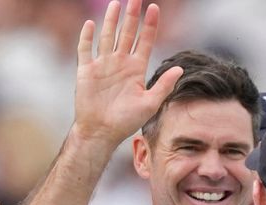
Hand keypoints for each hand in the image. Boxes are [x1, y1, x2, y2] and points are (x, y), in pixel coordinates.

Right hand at [71, 0, 182, 147]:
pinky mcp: (86, 71)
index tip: (154, 8)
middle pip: (127, 33)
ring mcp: (103, 65)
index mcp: (136, 69)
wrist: (102, 132)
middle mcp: (120, 63)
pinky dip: (86, 37)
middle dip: (132, 16)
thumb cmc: (126, 121)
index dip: (150, 25)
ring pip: (108, 36)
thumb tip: (180, 69)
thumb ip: (164, 85)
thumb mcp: (150, 104)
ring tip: (117, 3)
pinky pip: (85, 49)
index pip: (145, 41)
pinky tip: (90, 24)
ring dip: (112, 20)